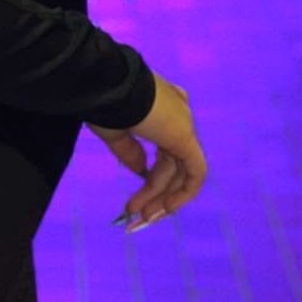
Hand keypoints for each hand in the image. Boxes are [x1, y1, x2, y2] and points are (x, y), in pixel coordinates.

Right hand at [86, 73, 207, 232]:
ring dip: (162, 196)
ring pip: (180, 170)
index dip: (152, 176)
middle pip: (171, 163)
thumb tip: (141, 171)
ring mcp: (183, 125)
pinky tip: (166, 209)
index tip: (135, 195)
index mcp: (161, 107)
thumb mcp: (114, 130)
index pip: (165, 149)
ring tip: (142, 217)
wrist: (110, 85)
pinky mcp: (185, 137)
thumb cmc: (107, 103)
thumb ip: (129, 152)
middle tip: (136, 213)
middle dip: (154, 191)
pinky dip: (184, 193)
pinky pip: (194, 172)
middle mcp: (177, 115)